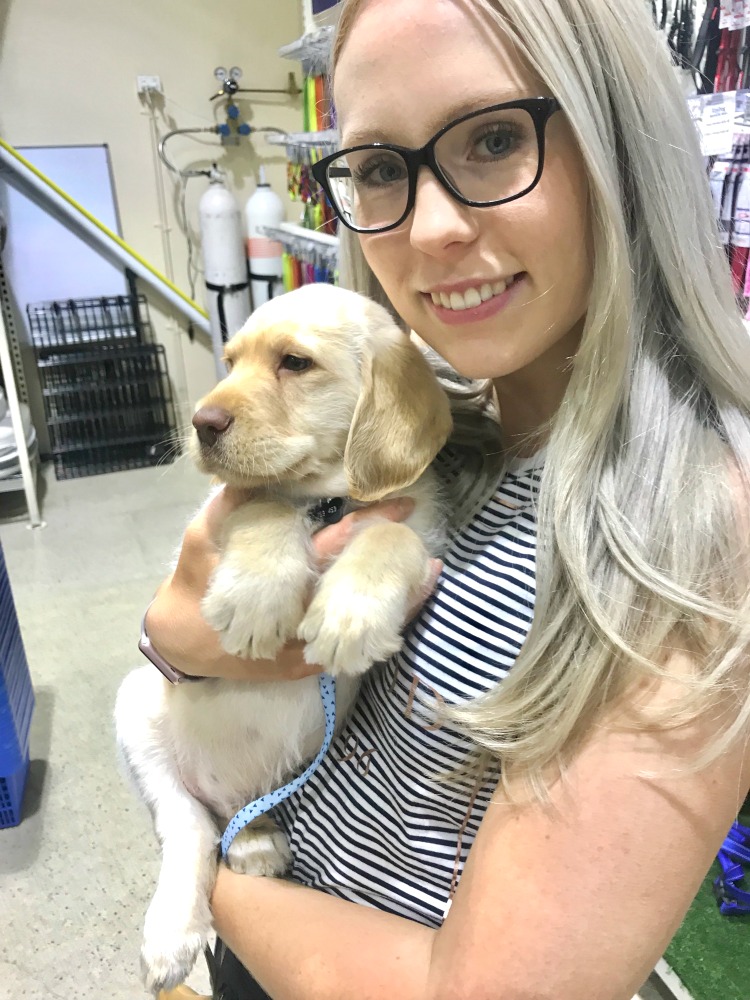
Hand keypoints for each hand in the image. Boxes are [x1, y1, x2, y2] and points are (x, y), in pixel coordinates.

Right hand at [144, 488, 441, 680]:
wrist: (180, 640)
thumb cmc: (193, 581)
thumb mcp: (201, 539)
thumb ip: (229, 509)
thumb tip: (250, 477)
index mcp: (279, 577)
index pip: (331, 546)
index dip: (367, 525)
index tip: (402, 505)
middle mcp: (296, 615)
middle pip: (354, 591)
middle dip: (391, 568)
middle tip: (427, 551)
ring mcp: (301, 646)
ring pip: (356, 628)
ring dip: (393, 607)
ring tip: (428, 580)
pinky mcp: (301, 666)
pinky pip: (345, 652)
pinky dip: (374, 637)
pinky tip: (400, 619)